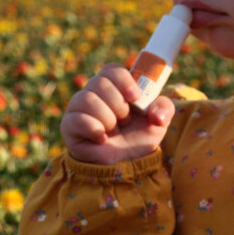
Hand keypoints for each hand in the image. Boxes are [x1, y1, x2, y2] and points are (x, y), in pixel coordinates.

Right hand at [60, 63, 174, 164]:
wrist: (125, 164)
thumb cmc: (138, 138)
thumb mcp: (158, 122)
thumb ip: (164, 109)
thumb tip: (155, 113)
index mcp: (113, 87)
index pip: (111, 69)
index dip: (123, 80)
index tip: (135, 98)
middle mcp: (93, 93)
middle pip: (100, 82)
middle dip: (118, 105)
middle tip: (125, 120)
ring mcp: (78, 108)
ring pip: (87, 99)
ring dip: (107, 118)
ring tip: (113, 131)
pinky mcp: (69, 125)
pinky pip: (77, 119)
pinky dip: (94, 130)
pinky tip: (102, 139)